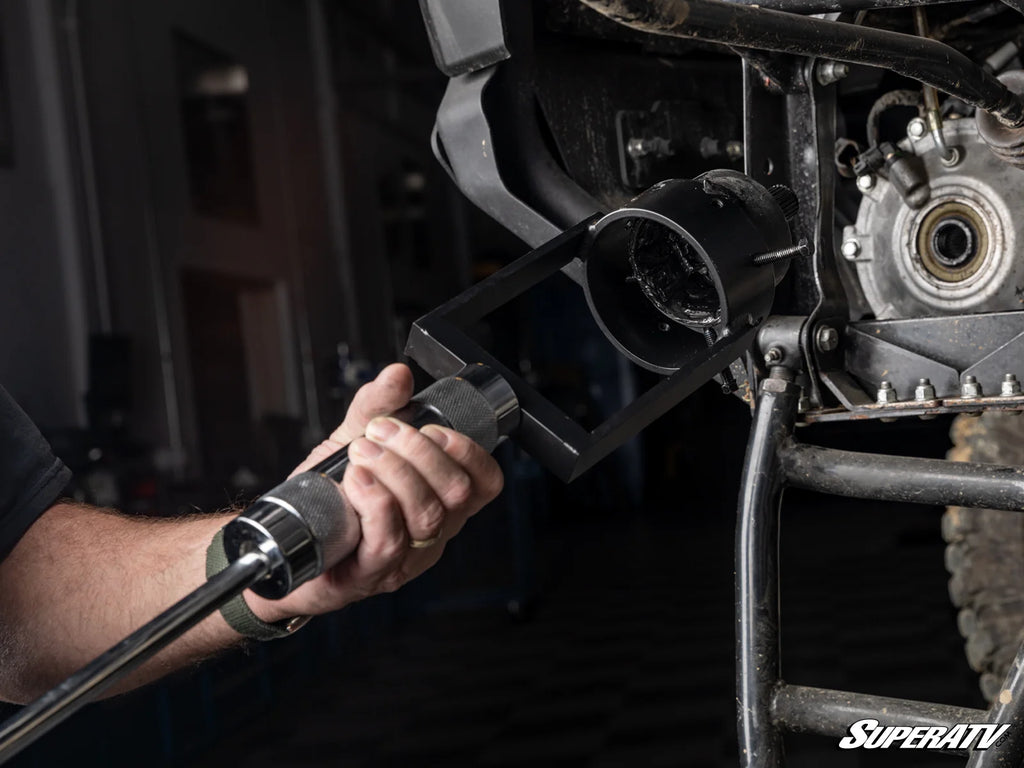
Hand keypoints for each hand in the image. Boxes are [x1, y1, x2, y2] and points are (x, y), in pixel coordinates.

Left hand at [263, 363, 503, 617]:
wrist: (283, 539)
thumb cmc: (328, 497)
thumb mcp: (353, 440)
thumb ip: (377, 406)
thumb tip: (398, 375)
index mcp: (439, 500)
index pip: (485, 482)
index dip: (469, 451)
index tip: (432, 429)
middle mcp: (431, 532)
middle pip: (456, 492)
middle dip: (419, 451)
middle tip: (379, 432)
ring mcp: (405, 558)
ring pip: (427, 514)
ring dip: (394, 471)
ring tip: (361, 452)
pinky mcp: (372, 574)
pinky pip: (389, 540)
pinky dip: (375, 501)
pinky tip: (356, 480)